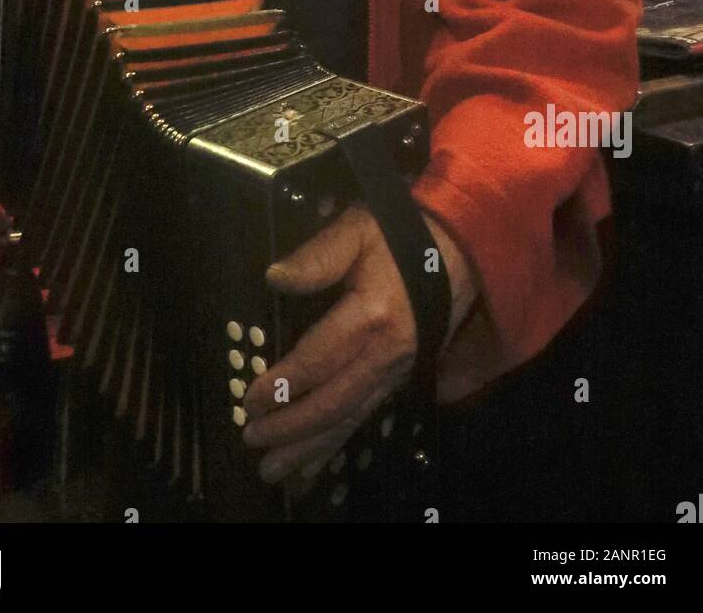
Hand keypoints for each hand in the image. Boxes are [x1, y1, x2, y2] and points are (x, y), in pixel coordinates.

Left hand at [242, 204, 422, 484]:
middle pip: (333, 401)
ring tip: (273, 470)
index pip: (319, 359)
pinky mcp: (397, 380)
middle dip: (290, 427)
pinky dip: (334, 446)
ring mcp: (394, 371)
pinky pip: (363, 419)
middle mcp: (385, 353)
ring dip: (309, 448)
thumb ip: (317, 256)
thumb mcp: (356, 231)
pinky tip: (310, 467)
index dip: (283, 384)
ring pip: (348, 419)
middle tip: (251, 439)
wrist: (454, 254)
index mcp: (371, 316)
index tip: (249, 400)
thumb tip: (275, 278)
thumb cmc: (397, 239)